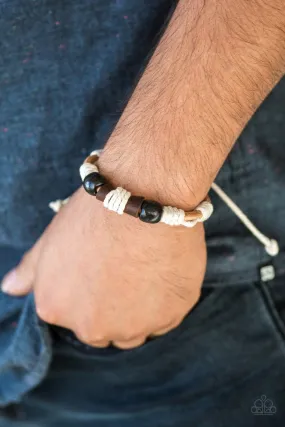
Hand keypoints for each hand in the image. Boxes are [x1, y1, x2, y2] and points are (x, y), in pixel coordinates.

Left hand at [1, 186, 205, 348]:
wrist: (144, 196)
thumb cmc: (95, 214)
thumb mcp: (51, 239)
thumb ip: (30, 271)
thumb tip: (10, 289)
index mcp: (57, 309)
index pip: (73, 315)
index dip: (90, 292)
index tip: (103, 268)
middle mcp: (91, 328)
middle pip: (104, 328)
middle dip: (114, 306)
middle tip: (127, 268)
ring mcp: (132, 327)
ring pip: (136, 330)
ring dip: (141, 310)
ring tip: (147, 270)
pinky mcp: (169, 318)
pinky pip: (166, 320)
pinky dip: (166, 303)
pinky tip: (166, 271)